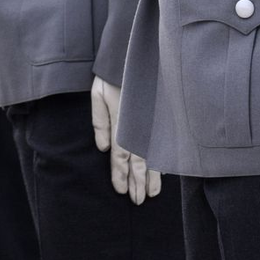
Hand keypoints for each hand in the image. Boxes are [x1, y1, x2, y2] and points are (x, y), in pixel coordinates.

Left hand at [91, 76, 160, 204]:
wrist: (136, 58)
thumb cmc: (112, 76)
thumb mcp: (98, 95)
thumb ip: (100, 122)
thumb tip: (102, 148)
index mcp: (121, 123)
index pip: (121, 156)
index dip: (121, 175)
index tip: (122, 191)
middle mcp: (138, 128)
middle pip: (138, 162)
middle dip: (137, 183)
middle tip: (137, 201)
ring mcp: (150, 126)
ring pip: (152, 158)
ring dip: (151, 178)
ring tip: (150, 194)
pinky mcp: (159, 122)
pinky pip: (160, 147)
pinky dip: (161, 162)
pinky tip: (161, 173)